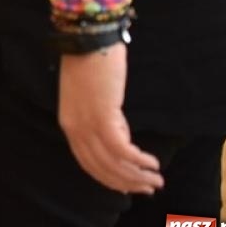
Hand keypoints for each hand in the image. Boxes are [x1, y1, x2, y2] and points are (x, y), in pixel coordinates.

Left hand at [57, 46, 163, 194]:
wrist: (87, 38)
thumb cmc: (91, 60)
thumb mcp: (91, 95)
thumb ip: (102, 116)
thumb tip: (120, 133)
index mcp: (69, 123)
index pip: (88, 163)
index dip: (110, 179)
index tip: (128, 187)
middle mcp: (75, 128)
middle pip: (101, 168)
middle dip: (126, 183)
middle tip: (149, 188)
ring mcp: (87, 124)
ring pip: (113, 163)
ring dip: (137, 176)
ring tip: (156, 180)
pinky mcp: (102, 117)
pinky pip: (122, 150)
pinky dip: (139, 161)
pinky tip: (153, 163)